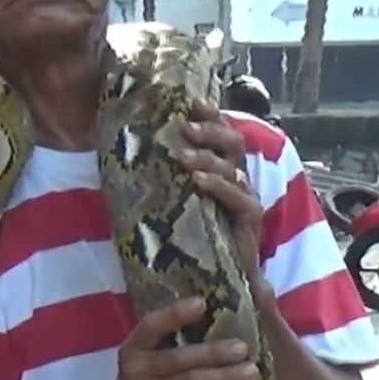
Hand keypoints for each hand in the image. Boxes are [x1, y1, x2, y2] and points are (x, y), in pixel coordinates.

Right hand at [92, 298, 257, 379]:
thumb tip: (211, 316)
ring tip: (251, 372)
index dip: (175, 314)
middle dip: (214, 352)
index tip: (202, 303)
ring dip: (226, 377)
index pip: (151, 326)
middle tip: (243, 348)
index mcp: (133, 349)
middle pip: (180, 358)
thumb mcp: (142, 360)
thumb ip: (166, 343)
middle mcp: (139, 371)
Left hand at [176, 100, 263, 282]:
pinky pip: (238, 196)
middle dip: (210, 130)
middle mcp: (237, 178)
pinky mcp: (249, 219)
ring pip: (232, 166)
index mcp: (223, 169)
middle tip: (184, 126)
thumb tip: (129, 155)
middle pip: (233, 142)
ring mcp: (246, 197)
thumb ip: (165, 178)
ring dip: (206, 157)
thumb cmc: (194, 237)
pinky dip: (217, 185)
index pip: (221, 133)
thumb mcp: (176, 201)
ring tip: (181, 156)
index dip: (211, 115)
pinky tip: (198, 180)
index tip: (191, 102)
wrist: (221, 278)